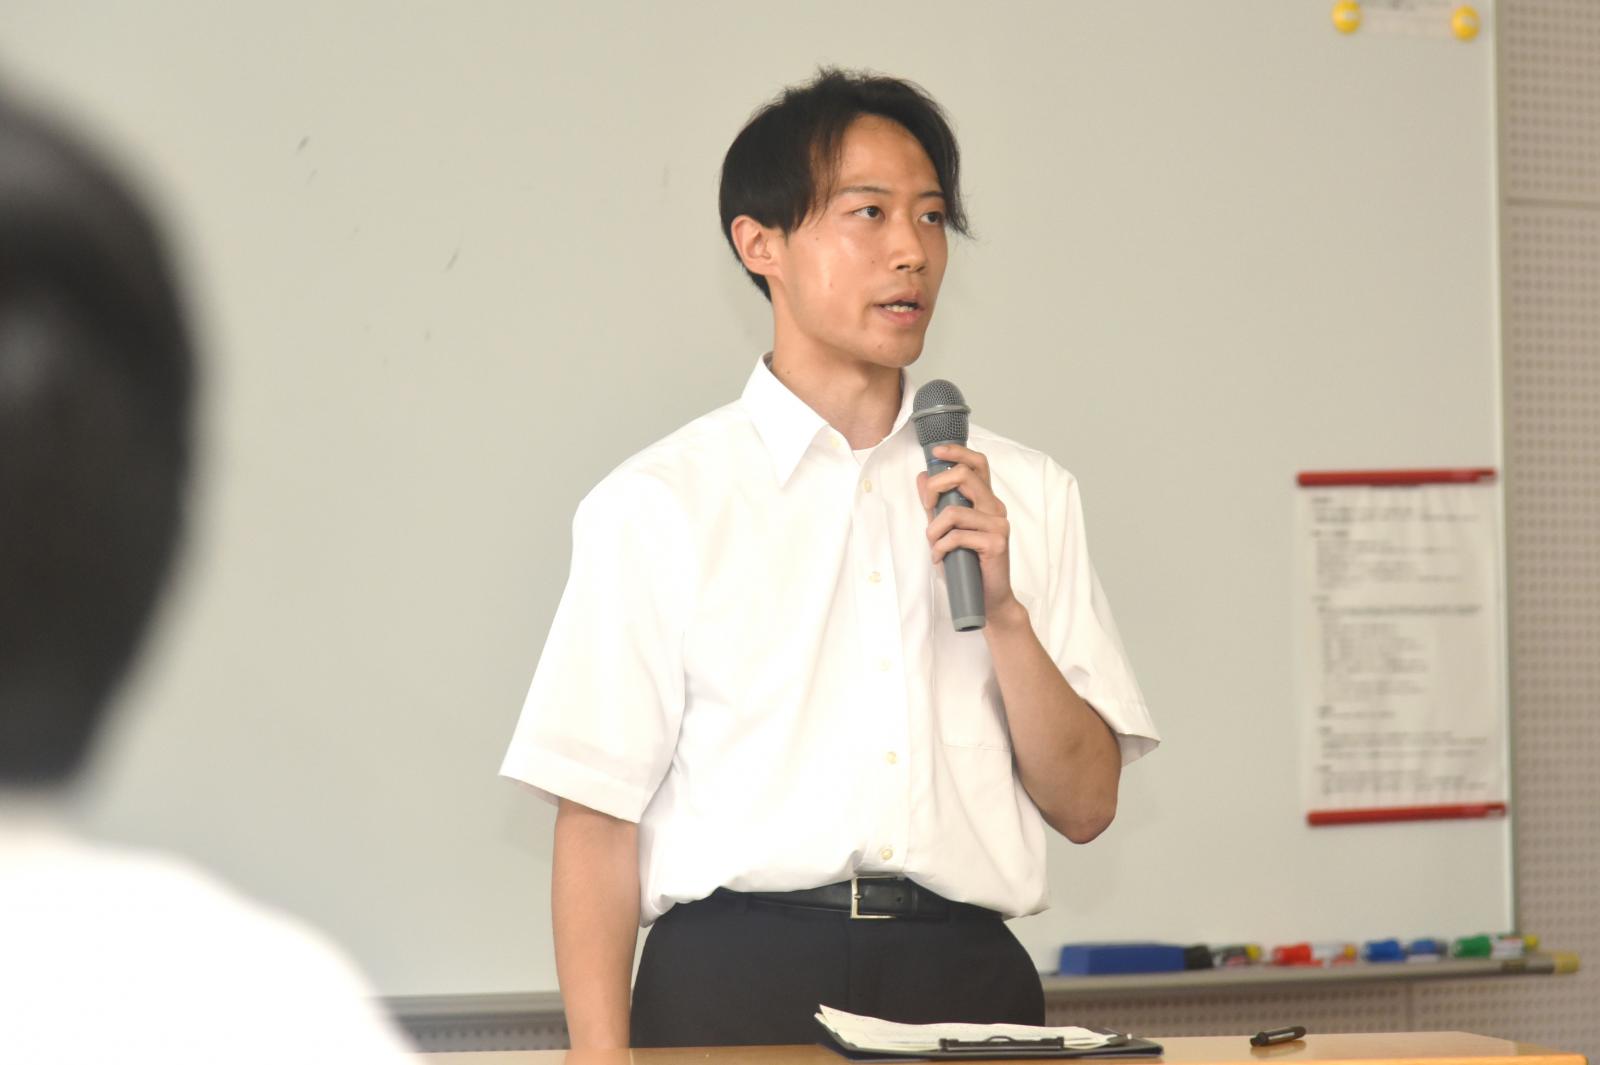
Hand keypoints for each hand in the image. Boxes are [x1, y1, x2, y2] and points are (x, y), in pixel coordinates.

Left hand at [916, 443, 1019, 620]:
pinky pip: (957, 536)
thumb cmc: (967, 564)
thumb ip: (936, 504)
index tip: (936, 452)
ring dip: (934, 530)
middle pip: (964, 476)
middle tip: (927, 508)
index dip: (957, 452)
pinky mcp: (996, 543)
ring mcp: (998, 525)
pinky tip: (940, 558)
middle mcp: (995, 508)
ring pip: (954, 511)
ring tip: (933, 545)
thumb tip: (923, 476)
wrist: (988, 599)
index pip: (978, 464)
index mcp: (986, 500)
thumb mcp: (945, 529)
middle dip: (936, 488)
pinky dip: (940, 548)